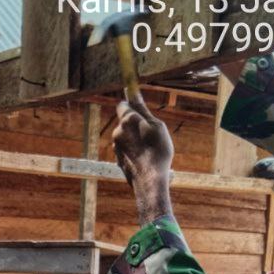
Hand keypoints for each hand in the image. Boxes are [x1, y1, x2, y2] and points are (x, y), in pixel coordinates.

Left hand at [113, 95, 174, 222]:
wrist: (150, 181)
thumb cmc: (156, 151)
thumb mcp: (155, 125)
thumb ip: (142, 109)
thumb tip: (132, 91)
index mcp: (126, 120)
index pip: (123, 104)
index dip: (132, 105)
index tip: (141, 110)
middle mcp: (117, 132)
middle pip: (125, 121)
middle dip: (136, 124)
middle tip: (152, 132)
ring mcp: (116, 147)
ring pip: (127, 137)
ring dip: (136, 139)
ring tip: (151, 149)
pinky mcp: (118, 160)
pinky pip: (127, 150)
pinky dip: (135, 151)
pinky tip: (146, 159)